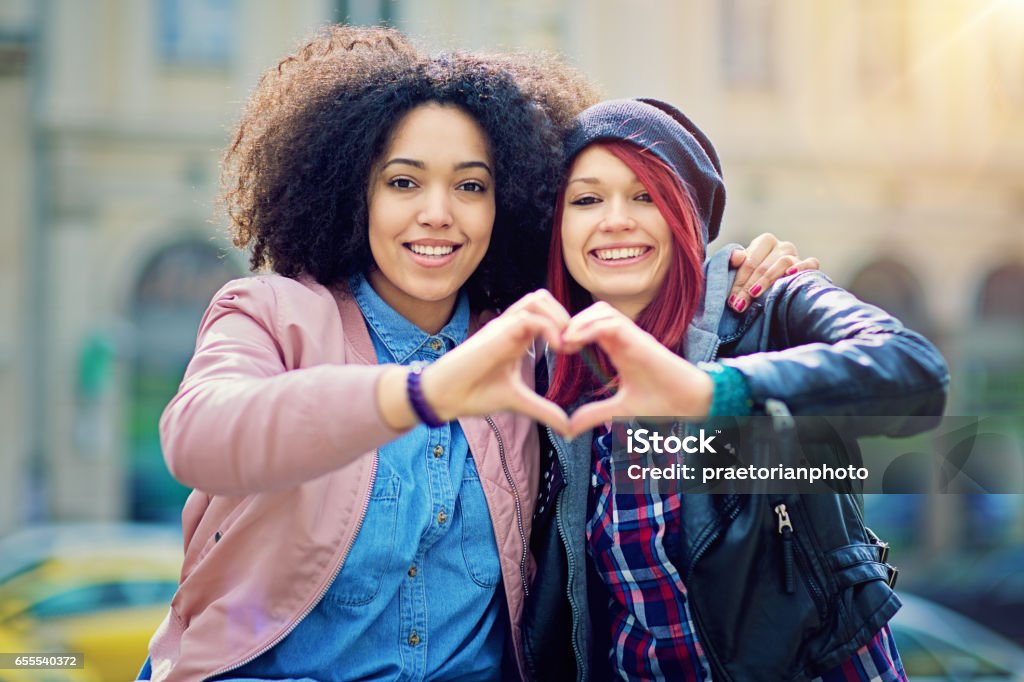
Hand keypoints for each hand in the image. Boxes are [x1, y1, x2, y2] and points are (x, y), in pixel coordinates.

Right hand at [421, 290, 571, 434]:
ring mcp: (502, 327)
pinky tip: (557, 349)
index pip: (545, 313)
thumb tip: (568, 427)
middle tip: (575, 344)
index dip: (566, 325)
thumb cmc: (474, 394)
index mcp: (517, 338)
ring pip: (536, 299)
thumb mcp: (519, 401)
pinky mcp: (496, 333)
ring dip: (558, 317)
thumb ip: (544, 410)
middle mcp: (510, 327)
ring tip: (566, 345)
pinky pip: (528, 317)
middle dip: (565, 315)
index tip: (577, 350)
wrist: (444, 397)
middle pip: (542, 298)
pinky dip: (548, 328)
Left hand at [560, 301, 712, 437]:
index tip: (558, 349)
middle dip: (572, 321)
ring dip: (580, 321)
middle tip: (558, 344)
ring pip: (602, 310)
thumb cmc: (662, 402)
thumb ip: (594, 415)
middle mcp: (625, 338)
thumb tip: (568, 428)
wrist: (690, 402)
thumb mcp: (619, 410)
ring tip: (566, 343)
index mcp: (618, 348)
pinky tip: (577, 344)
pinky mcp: (641, 340)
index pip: (591, 324)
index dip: (572, 330)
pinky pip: (613, 323)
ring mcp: (634, 337)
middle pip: (594, 310)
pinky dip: (591, 328)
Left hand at [728, 233, 819, 312]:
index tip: (732, 300)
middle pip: (764, 266)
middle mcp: (782, 246)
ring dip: (767, 280)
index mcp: (765, 241)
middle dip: (749, 286)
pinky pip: (810, 263)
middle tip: (740, 304)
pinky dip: (801, 267)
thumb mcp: (742, 268)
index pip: (750, 261)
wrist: (773, 281)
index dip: (739, 281)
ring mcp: (796, 254)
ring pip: (783, 263)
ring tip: (755, 294)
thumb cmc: (755, 275)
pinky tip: (790, 274)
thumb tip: (736, 257)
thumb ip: (735, 261)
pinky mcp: (810, 264)